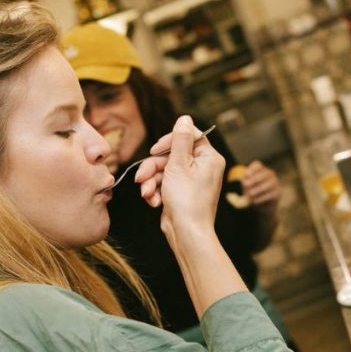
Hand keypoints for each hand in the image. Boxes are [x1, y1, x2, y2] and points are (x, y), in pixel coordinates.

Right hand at [134, 116, 224, 238]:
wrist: (187, 233)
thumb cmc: (187, 200)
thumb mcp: (179, 164)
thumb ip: (180, 139)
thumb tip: (185, 118)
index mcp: (209, 158)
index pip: (188, 137)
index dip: (168, 141)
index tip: (154, 150)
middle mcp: (203, 168)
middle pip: (172, 155)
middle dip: (153, 167)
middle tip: (141, 177)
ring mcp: (192, 181)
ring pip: (164, 171)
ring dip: (151, 181)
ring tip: (147, 193)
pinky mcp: (182, 193)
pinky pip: (165, 184)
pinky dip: (156, 191)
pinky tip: (154, 201)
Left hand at [241, 160, 280, 208]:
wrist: (263, 204)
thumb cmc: (253, 192)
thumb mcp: (247, 187)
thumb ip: (245, 183)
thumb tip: (243, 183)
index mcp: (260, 170)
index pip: (257, 165)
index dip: (252, 169)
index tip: (246, 174)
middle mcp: (270, 174)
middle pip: (265, 173)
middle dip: (255, 178)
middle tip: (245, 184)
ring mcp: (275, 182)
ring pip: (269, 183)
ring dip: (258, 189)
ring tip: (250, 194)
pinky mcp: (278, 192)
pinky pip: (271, 194)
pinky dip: (262, 197)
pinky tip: (255, 201)